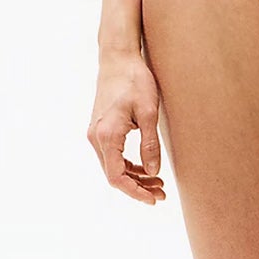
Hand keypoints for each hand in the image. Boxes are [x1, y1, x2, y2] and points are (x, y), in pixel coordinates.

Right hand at [86, 48, 166, 203]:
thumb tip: (153, 172)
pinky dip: (128, 165)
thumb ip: (150, 144)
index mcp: (107, 135)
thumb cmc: (135, 80)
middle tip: (162, 192)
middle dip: (138, 187)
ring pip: (112, 166)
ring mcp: (96, 133)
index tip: (154, 199)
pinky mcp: (100, 128)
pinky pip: (112, 155)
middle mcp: (96, 137)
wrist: (118, 58)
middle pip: (114, 175)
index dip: (135, 192)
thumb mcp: (149, 112)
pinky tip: (145, 167)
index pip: (117, 177)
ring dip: (134, 177)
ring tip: (158, 182)